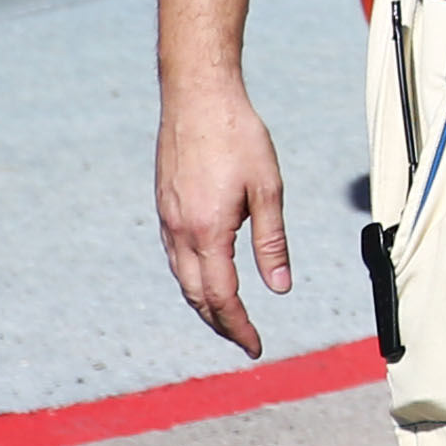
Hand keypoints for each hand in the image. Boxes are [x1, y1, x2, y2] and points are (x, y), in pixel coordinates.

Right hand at [156, 74, 291, 356]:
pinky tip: (208, 277)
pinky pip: (176, 257)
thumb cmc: (239, 136)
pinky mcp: (165, 208)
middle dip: (221, 323)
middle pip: (197, 296)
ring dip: (204, 303)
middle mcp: (180, 233)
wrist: (197, 97)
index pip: (222, 297)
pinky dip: (192, 278)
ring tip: (229, 317)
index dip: (239, 326)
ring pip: (182, 279)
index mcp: (208, 233)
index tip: (256, 347)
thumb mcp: (268, 188)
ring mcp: (167, 221)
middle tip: (245, 340)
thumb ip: (272, 242)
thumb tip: (281, 288)